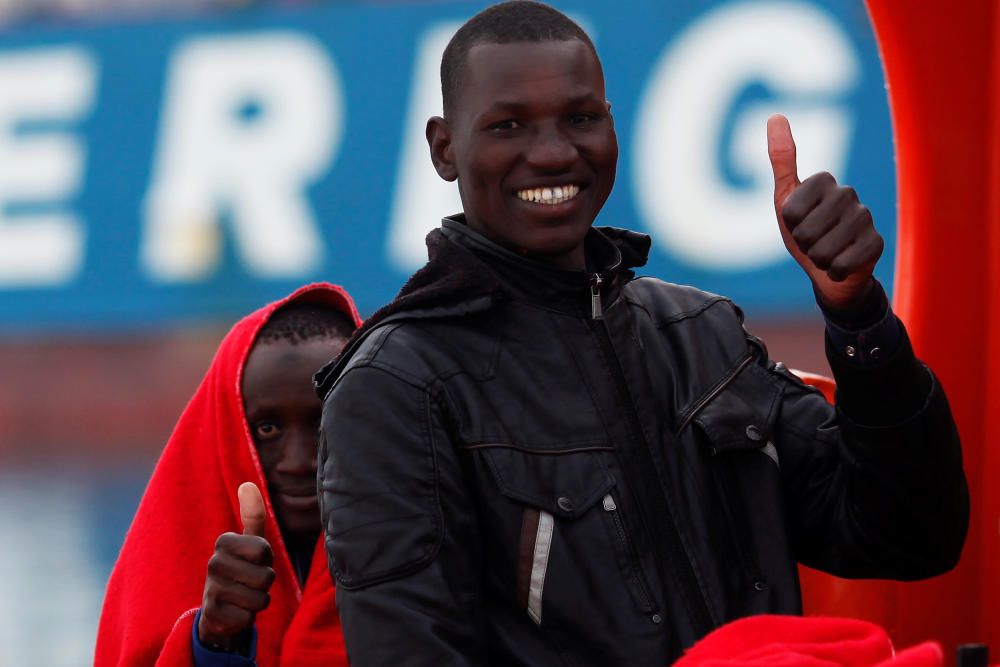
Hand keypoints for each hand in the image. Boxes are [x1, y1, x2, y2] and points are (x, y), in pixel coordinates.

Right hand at [198, 482, 274, 650]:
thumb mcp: (250, 541)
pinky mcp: (211, 614)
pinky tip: (236, 611)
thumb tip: (247, 485)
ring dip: (259, 601)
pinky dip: (248, 618)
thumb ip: (253, 515)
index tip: (255, 561)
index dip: (267, 560)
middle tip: (250, 581)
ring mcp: (211, 589)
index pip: (264, 550)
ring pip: (259, 599)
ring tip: (244, 596)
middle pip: (266, 577)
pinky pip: (248, 618)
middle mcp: (214, 563)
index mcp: (224, 542)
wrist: (219, 608)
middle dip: (265, 583)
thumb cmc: (242, 568)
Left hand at [766, 114, 883, 311]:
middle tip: (812, 242)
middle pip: (806, 232)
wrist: (830, 270)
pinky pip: (843, 264)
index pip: (790, 211)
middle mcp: (848, 194)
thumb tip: (776, 115)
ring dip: (818, 259)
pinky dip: (835, 271)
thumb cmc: (804, 232)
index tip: (797, 223)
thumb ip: (782, 160)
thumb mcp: (785, 200)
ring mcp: (865, 218)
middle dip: (803, 245)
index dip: (788, 225)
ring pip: (824, 251)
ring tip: (826, 253)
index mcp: (824, 181)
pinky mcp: (876, 243)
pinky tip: (842, 264)